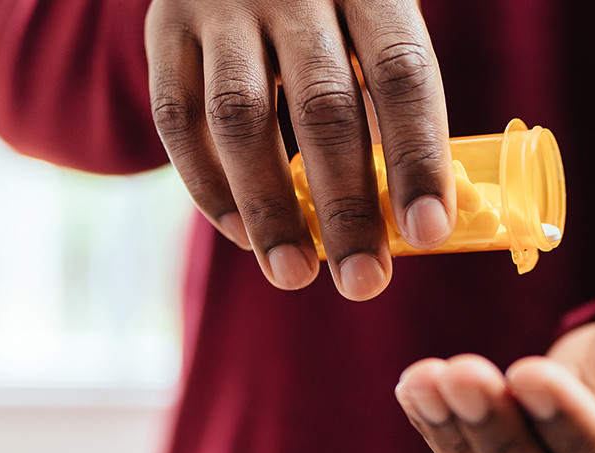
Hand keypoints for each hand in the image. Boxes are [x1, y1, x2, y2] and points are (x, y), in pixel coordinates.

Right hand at [145, 0, 454, 300]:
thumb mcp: (371, 22)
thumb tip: (409, 217)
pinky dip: (208, 184)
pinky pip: (178, 118)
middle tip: (363, 282)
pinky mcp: (166, 27)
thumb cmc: (330, 6)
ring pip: (240, 118)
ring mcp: (222, 4)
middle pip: (323, 106)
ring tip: (294, 274)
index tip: (428, 232)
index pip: (402, 73)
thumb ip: (386, 102)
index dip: (417, 157)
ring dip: (270, 208)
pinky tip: (241, 235)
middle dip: (346, 206)